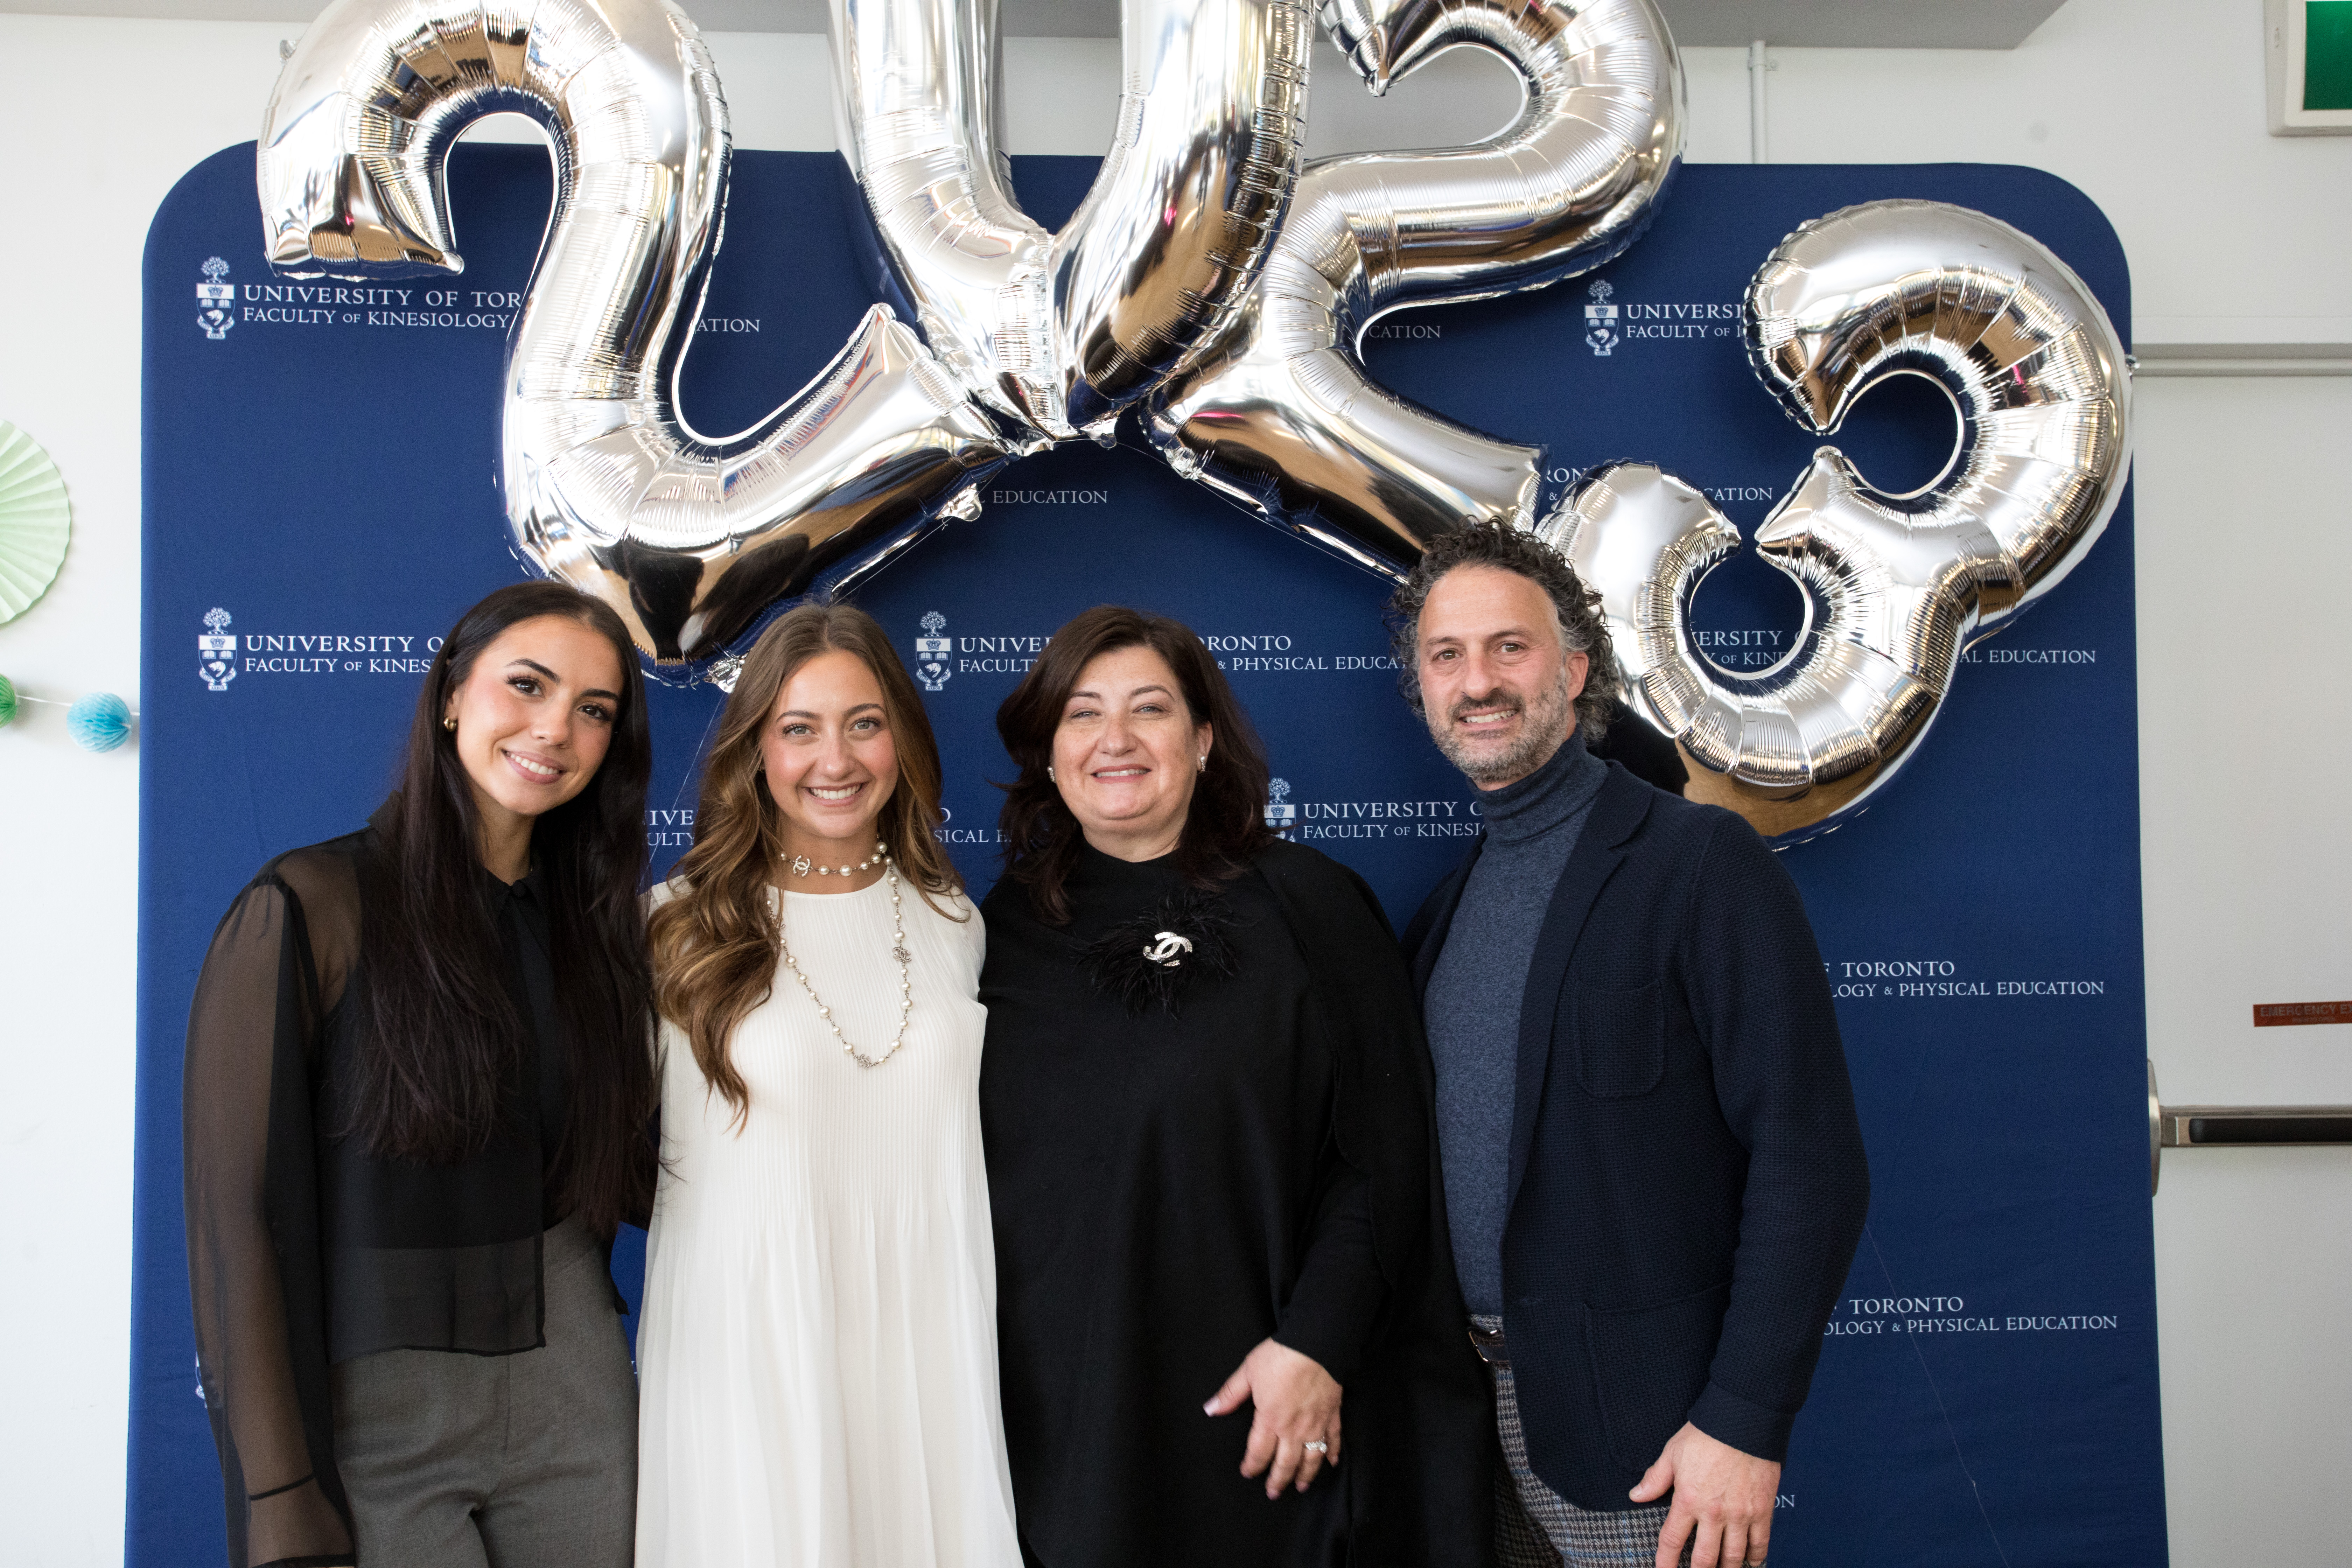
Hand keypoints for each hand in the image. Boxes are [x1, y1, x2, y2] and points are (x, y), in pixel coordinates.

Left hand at [1203, 1338, 1343, 1496]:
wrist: (1316, 1343)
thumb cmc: (1280, 1356)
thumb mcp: (1248, 1371)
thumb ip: (1230, 1394)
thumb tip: (1210, 1409)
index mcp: (1270, 1419)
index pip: (1258, 1452)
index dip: (1252, 1466)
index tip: (1247, 1472)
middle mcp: (1293, 1428)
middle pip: (1285, 1463)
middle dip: (1278, 1481)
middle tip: (1273, 1493)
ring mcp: (1315, 1423)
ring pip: (1311, 1458)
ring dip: (1305, 1475)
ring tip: (1301, 1486)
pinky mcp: (1332, 1414)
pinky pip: (1334, 1439)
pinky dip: (1333, 1453)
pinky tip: (1331, 1462)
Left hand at [1629, 1422, 1778, 1567]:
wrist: (1743, 1421)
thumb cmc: (1706, 1434)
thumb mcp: (1672, 1453)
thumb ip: (1655, 1479)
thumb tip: (1636, 1495)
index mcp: (1688, 1500)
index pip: (1672, 1541)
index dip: (1666, 1562)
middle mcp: (1714, 1513)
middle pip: (1705, 1558)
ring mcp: (1740, 1514)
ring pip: (1734, 1557)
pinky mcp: (1762, 1510)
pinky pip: (1760, 1543)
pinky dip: (1756, 1558)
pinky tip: (1751, 1563)